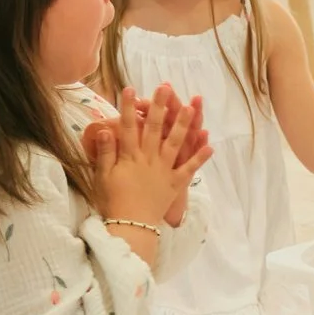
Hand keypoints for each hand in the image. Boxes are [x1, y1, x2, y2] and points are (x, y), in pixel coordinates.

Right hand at [86, 86, 210, 227]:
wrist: (131, 227)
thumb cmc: (113, 202)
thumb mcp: (102, 177)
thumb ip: (105, 152)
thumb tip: (105, 129)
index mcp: (129, 157)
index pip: (128, 126)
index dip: (128, 107)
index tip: (129, 89)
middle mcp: (149, 159)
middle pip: (154, 128)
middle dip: (160, 106)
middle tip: (165, 87)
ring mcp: (164, 170)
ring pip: (175, 143)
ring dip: (183, 124)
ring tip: (191, 107)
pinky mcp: (175, 184)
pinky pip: (190, 169)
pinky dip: (200, 157)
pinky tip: (211, 145)